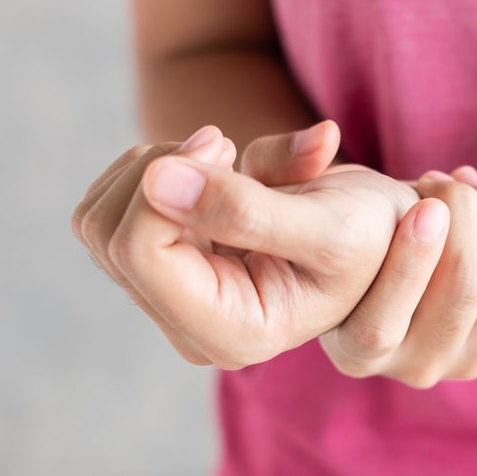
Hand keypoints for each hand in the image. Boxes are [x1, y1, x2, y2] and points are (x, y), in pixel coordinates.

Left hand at [71, 124, 450, 367]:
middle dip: (160, 170)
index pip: (141, 253)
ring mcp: (171, 299)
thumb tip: (156, 180)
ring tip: (224, 160)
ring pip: (97, 219)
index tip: (221, 142)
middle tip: (224, 146)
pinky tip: (209, 174)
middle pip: (108, 233)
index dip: (167, 182)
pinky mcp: (160, 268)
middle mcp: (191, 325)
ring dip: (155, 166)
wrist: (378, 233)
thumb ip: (246, 209)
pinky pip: (109, 207)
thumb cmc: (372, 235)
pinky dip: (153, 171)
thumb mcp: (327, 224)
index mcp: (233, 333)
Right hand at [241, 126, 476, 387]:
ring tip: (472, 188)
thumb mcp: (311, 202)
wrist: (407, 244)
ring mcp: (475, 362)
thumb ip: (288, 174)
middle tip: (447, 182)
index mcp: (356, 348)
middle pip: (469, 287)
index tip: (425, 199)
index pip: (385, 323)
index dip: (414, 257)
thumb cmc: (352, 221)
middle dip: (467, 212)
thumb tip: (323, 137)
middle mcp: (416, 368)